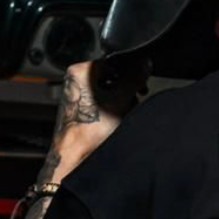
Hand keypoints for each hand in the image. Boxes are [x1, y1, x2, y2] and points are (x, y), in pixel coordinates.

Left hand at [50, 56, 149, 175]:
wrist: (75, 155)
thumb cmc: (89, 129)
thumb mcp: (121, 99)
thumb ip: (134, 78)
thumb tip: (144, 64)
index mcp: (80, 71)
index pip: (113, 63)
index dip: (130, 73)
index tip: (141, 83)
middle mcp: (74, 82)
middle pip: (110, 78)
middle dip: (125, 90)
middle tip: (134, 101)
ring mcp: (76, 98)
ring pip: (106, 93)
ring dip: (120, 102)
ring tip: (124, 114)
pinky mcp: (79, 113)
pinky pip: (100, 105)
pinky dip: (110, 111)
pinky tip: (116, 122)